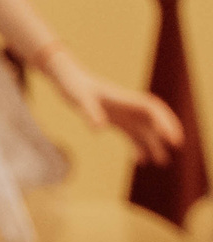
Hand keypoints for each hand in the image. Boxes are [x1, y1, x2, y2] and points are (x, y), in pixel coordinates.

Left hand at [40, 51, 184, 163]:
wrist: (66, 79)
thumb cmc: (74, 86)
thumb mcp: (79, 98)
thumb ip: (89, 112)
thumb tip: (99, 128)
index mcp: (124, 99)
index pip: (152, 109)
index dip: (165, 122)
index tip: (173, 138)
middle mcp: (127, 106)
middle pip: (153, 120)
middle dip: (165, 133)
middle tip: (175, 148)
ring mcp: (122, 113)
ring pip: (143, 129)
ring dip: (153, 143)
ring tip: (161, 161)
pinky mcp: (114, 119)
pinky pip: (130, 133)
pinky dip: (137, 145)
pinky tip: (140, 160)